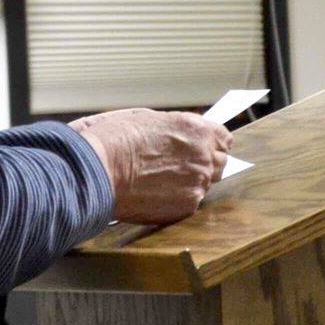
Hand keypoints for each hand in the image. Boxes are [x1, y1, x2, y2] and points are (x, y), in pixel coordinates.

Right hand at [69, 108, 230, 224]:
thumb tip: (183, 138)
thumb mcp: (150, 119)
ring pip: (207, 183)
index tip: (205, 147)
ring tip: (166, 180)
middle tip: (182, 165)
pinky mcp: (187, 205)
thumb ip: (176, 130)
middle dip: (205, 162)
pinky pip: (192, 201)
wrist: (100, 170)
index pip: (224, 138)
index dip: (213, 143)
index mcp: (196, 129)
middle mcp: (202, 155)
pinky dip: (180, 198)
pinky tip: (160, 192)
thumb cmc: (116, 140)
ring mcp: (197, 182)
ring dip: (193, 181)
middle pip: (220, 162)